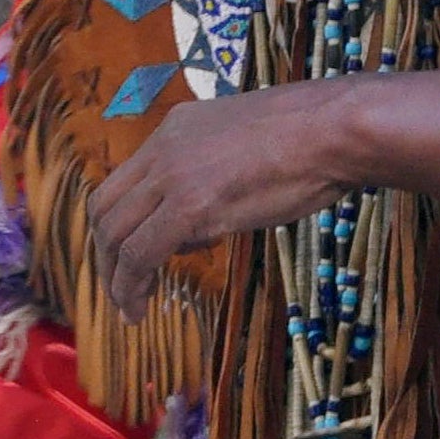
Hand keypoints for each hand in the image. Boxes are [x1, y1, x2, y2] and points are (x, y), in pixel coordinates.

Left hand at [93, 71, 439, 313]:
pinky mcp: (190, 204)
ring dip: (116, 278)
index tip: (127, 257)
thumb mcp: (243, 152)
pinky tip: (139, 309)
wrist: (334, 130)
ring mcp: (173, 175)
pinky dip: (131, 286)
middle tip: (121, 288)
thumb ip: (210, 183)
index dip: (117, 226)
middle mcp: (163, 148)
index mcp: (175, 129)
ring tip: (129, 307)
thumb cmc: (310, 143)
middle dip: (106, 255)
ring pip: (115, 234)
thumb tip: (192, 232)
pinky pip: (141, 253)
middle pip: (105, 208)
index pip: (123, 182)